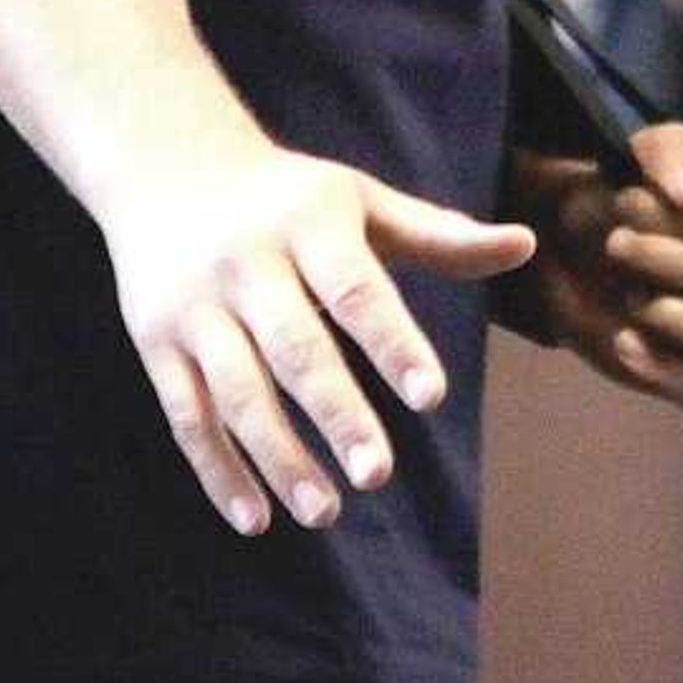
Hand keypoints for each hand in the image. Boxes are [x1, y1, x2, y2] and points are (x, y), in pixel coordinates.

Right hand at [99, 143, 537, 538]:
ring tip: (326, 512)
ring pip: (235, 390)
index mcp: (307, 224)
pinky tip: (255, 520)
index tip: (431, 396)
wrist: (164, 162)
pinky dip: (217, 470)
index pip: (356, 288)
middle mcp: (246, 262)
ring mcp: (195, 305)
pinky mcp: (156, 340)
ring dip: (277, 455)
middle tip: (378, 475)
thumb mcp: (358, 202)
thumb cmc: (287, 197)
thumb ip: (437, 235)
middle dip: (335, 412)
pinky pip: (185, 413)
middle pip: (293, 346)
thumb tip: (526, 245)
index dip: (393, 341)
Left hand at [509, 119, 682, 410]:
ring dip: (669, 313)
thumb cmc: (627, 199)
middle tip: (617, 244)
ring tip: (628, 292)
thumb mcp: (638, 157)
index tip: (627, 201)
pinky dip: (662, 367)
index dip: (677, 212)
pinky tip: (623, 340)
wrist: (580, 255)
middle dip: (671, 261)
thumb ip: (670, 157)